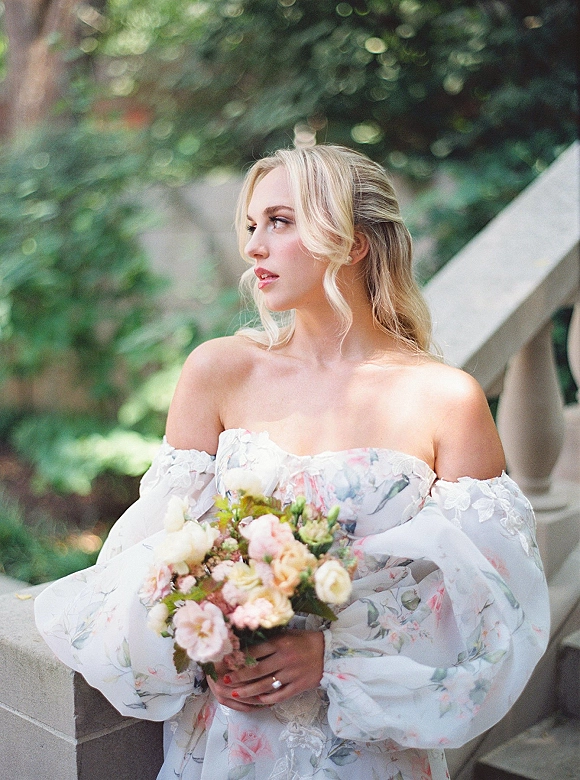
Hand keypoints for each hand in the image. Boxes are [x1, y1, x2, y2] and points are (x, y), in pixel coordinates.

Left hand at [206, 629, 323, 711]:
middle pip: (256, 670)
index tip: (226, 663)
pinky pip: (280, 694)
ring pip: (265, 685)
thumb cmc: (304, 640)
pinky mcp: (298, 686)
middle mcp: (284, 659)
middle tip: (225, 681)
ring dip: (248, 691)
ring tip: (235, 695)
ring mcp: (291, 674)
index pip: (255, 652)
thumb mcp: (286, 634)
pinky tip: (258, 701)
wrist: (329, 652)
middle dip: (239, 677)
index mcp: (280, 643)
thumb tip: (245, 644)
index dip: (239, 658)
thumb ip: (269, 640)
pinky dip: (268, 699)